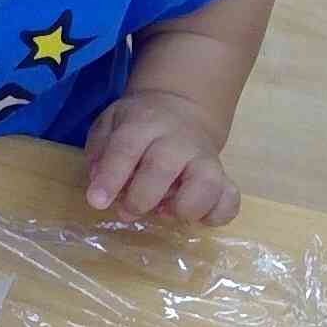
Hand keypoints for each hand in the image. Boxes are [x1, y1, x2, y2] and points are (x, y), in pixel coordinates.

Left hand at [83, 90, 240, 223]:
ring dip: (183, 208)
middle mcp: (178, 140)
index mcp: (144, 123)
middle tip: (126, 212)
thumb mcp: (111, 123)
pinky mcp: (224, 177)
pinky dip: (215, 216)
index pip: (126, 147)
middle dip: (141, 197)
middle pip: (163, 167)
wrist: (182, 108)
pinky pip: (230, 201)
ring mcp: (205, 159)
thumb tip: (98, 183)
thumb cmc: (139, 124)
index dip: (111, 177)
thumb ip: (100, 150)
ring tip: (164, 213)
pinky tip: (194, 218)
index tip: (96, 202)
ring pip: (206, 184)